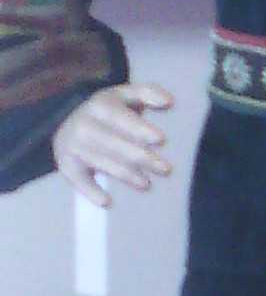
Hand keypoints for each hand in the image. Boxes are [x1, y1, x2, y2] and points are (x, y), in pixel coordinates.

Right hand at [51, 82, 173, 204]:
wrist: (65, 123)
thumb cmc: (106, 111)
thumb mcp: (123, 95)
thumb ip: (147, 93)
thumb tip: (170, 101)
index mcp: (100, 106)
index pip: (122, 119)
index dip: (141, 129)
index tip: (161, 139)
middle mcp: (85, 126)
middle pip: (116, 145)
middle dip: (142, 158)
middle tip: (166, 169)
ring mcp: (74, 147)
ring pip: (104, 164)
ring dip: (127, 176)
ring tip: (147, 184)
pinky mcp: (67, 166)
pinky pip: (80, 182)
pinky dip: (91, 192)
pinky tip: (107, 202)